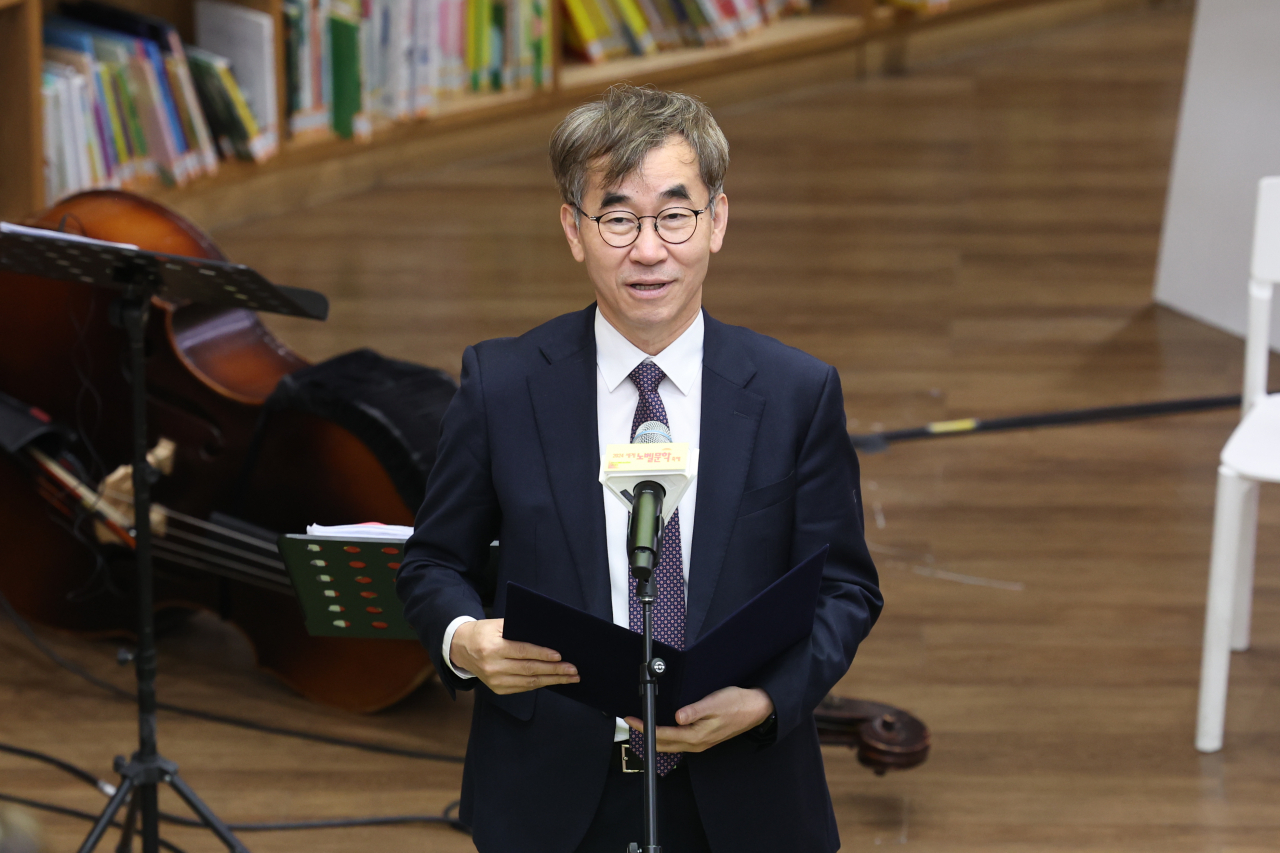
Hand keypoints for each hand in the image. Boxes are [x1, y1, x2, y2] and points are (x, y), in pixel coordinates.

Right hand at [449, 618, 579, 694]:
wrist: (461, 648)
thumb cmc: (483, 632)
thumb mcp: (497, 624)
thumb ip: (519, 629)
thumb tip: (547, 635)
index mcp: (492, 647)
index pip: (522, 652)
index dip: (542, 654)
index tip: (560, 656)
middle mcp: (493, 666)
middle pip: (529, 669)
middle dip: (554, 670)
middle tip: (573, 670)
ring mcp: (495, 681)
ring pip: (529, 682)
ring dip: (552, 680)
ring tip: (569, 678)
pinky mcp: (498, 689)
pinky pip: (523, 688)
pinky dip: (540, 684)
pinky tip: (553, 680)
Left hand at [625, 686, 772, 753]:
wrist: (755, 709)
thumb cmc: (736, 704)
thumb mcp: (714, 703)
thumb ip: (694, 711)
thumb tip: (677, 717)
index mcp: (696, 736)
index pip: (663, 735)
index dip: (645, 729)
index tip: (632, 720)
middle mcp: (697, 744)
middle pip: (664, 744)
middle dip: (646, 736)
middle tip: (632, 723)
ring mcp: (700, 743)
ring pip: (671, 745)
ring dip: (655, 738)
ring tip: (643, 726)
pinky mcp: (704, 739)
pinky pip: (680, 742)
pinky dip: (667, 737)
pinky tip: (664, 729)